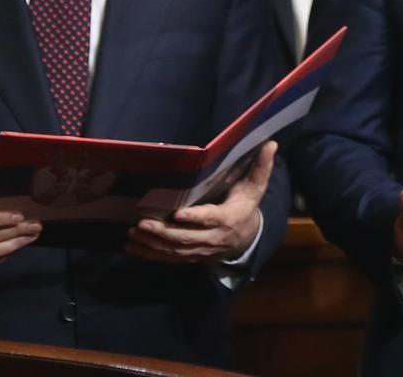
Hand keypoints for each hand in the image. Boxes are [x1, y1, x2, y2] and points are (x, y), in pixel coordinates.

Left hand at [126, 141, 275, 263]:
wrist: (245, 237)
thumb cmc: (245, 205)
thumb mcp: (256, 187)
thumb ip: (261, 167)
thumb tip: (271, 143)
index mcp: (228, 219)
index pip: (210, 219)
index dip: (194, 218)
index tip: (177, 213)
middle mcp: (213, 238)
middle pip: (186, 239)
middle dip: (163, 232)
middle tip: (142, 223)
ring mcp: (200, 250)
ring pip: (174, 251)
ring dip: (152, 244)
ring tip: (133, 233)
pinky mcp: (189, 256)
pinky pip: (167, 258)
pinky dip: (149, 254)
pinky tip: (131, 246)